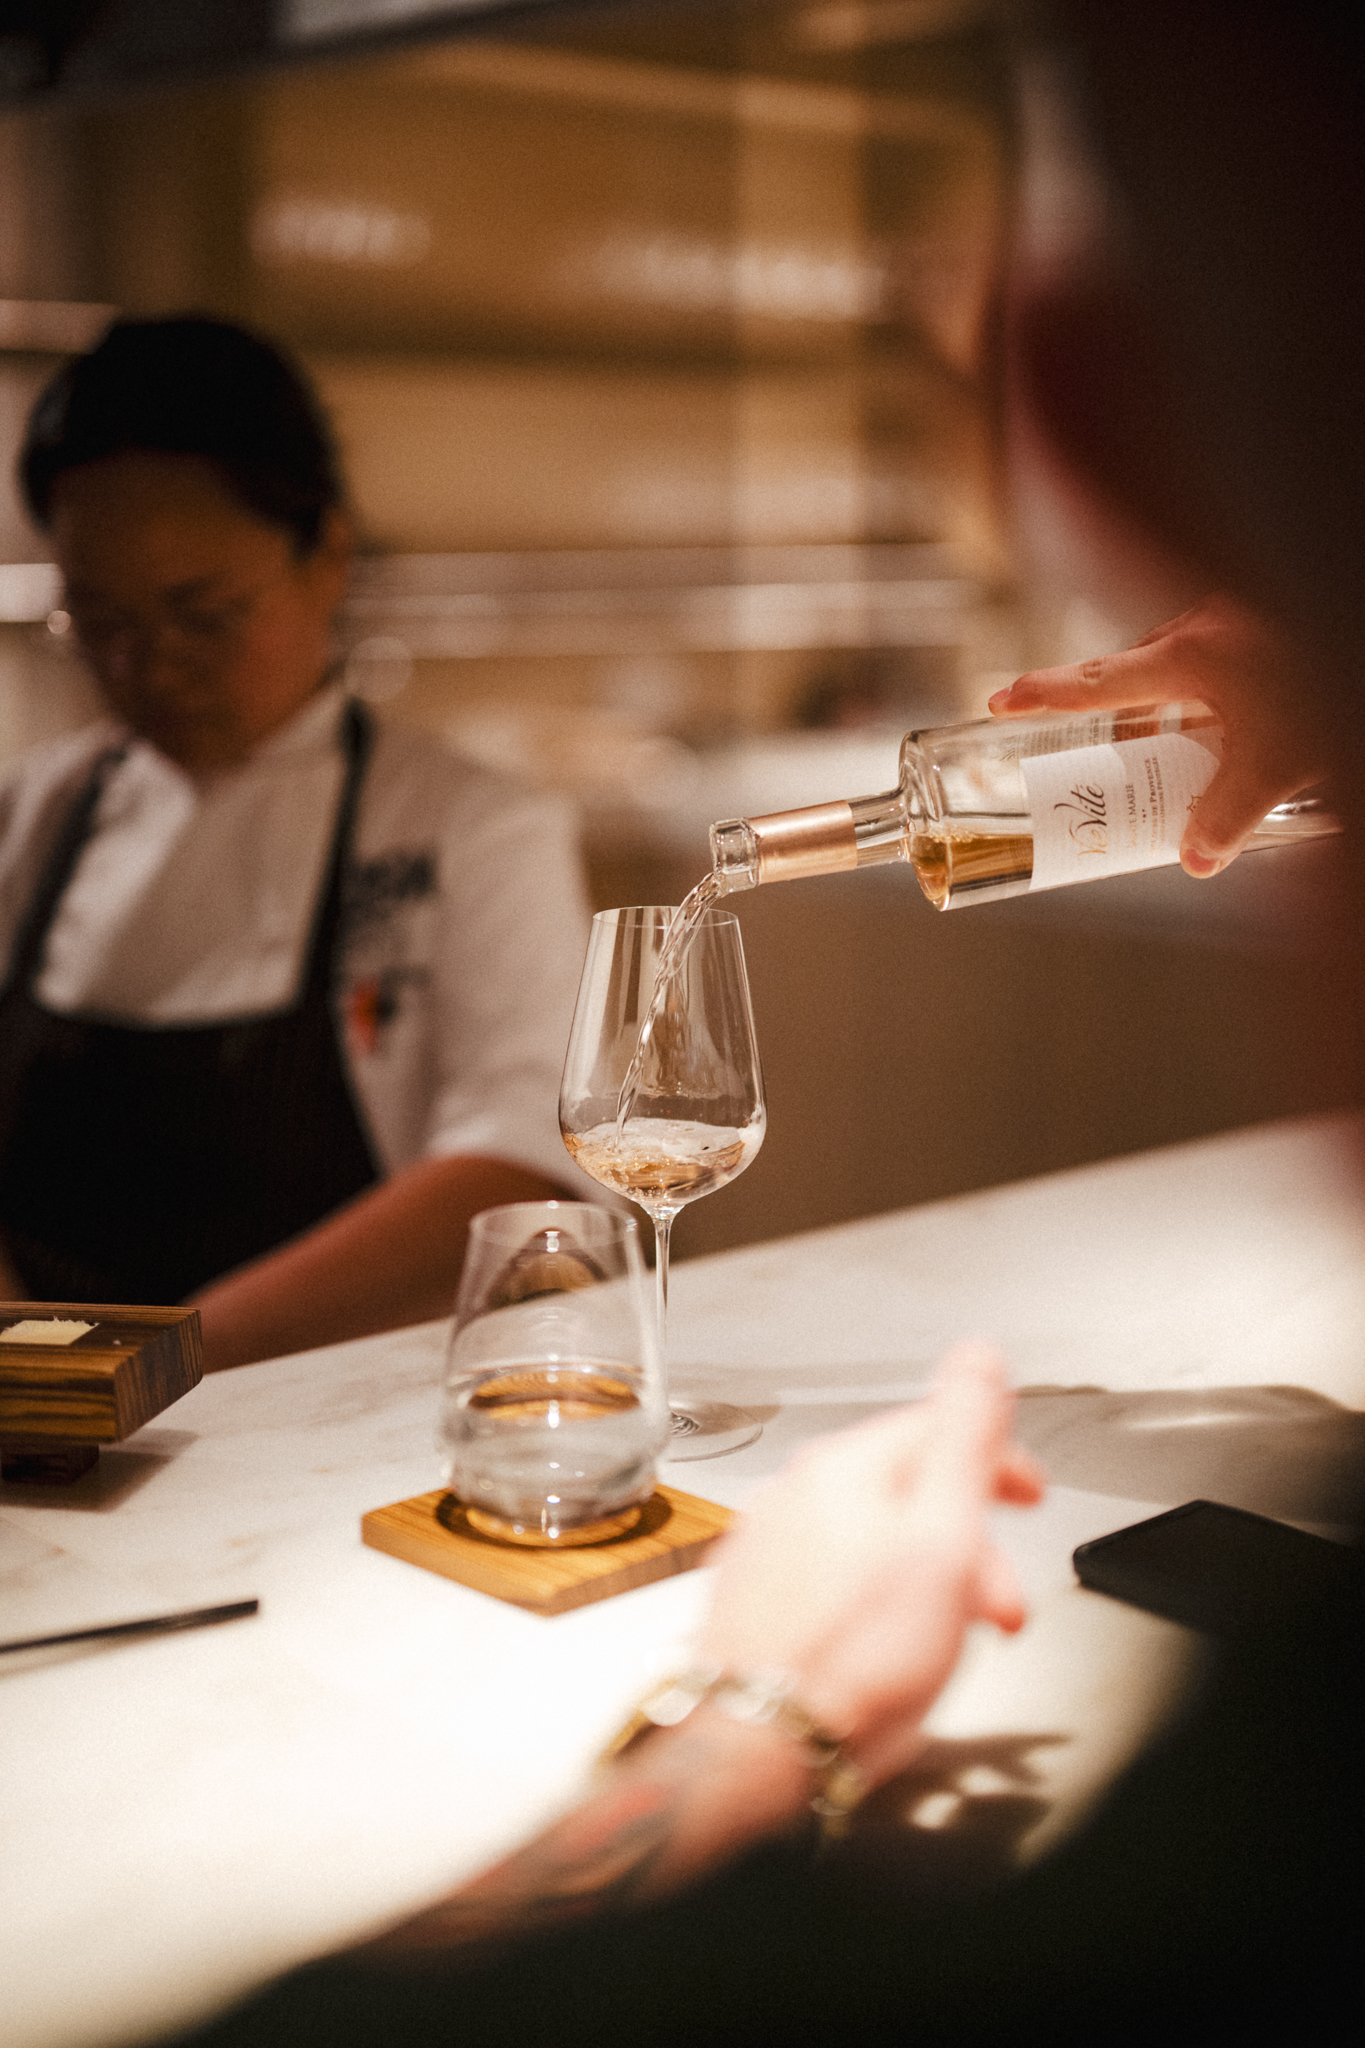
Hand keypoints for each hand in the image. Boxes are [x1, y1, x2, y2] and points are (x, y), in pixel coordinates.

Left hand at [699, 1341, 1043, 1788]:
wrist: (760, 1747)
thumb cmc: (854, 1659)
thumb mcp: (942, 1539)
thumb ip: (963, 1438)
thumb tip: (978, 1355)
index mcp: (844, 1466)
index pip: (937, 1426)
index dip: (999, 1460)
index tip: (1029, 1493)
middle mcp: (795, 1492)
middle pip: (905, 1487)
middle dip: (968, 1538)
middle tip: (999, 1599)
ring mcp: (767, 1545)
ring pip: (868, 1536)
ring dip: (924, 1575)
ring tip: (945, 1636)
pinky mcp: (752, 1598)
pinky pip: (831, 1577)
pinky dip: (871, 1600)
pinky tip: (883, 1646)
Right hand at [988, 597, 1322, 876]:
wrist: (1360, 623)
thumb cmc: (1329, 682)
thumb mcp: (1278, 764)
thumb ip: (1230, 815)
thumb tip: (1195, 860)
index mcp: (1190, 653)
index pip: (1096, 681)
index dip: (1042, 695)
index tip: (999, 700)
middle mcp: (1202, 628)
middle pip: (1136, 680)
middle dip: (1125, 726)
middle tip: (1118, 767)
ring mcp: (1232, 619)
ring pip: (1179, 672)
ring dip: (1174, 716)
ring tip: (1192, 760)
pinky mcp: (1259, 623)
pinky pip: (1213, 663)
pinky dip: (1209, 699)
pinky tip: (1236, 730)